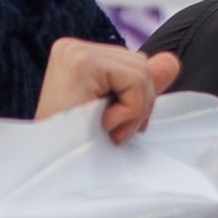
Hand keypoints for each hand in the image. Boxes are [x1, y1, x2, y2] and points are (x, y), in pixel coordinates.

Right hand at [38, 41, 177, 142]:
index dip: (136, 100)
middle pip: (141, 64)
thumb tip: (172, 61)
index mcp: (77, 55)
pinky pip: (135, 81)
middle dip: (139, 105)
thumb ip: (141, 87)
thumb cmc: (76, 149)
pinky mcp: (81, 63)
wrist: (46, 170)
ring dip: (134, 112)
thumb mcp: (116, 114)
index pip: (133, 64)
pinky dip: (129, 111)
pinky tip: (104, 124)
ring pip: (143, 72)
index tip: (113, 125)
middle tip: (112, 132)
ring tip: (106, 130)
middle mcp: (73, 46)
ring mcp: (75, 51)